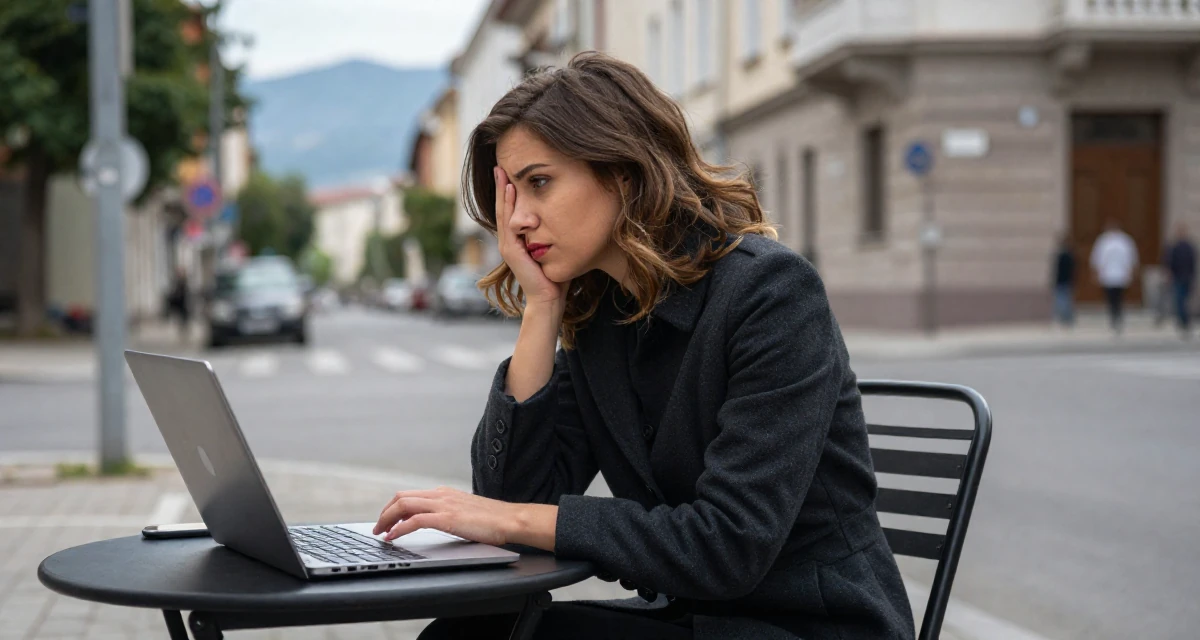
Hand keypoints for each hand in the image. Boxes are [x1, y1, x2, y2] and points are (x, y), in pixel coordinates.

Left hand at [372, 486, 558, 550]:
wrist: (510, 519)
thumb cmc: (492, 520)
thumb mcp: (465, 512)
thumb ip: (449, 513)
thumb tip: (434, 523)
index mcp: (444, 493)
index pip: (410, 495)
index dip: (393, 508)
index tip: (386, 521)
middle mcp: (441, 495)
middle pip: (401, 497)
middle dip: (384, 512)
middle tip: (378, 528)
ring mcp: (443, 505)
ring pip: (403, 505)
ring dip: (386, 519)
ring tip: (380, 533)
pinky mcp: (447, 518)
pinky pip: (414, 521)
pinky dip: (399, 529)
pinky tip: (394, 538)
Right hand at [494, 166, 566, 308]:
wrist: (550, 300)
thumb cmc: (556, 279)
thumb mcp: (555, 250)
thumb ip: (556, 236)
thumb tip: (571, 219)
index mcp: (518, 241)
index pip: (511, 212)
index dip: (509, 193)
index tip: (510, 174)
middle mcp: (509, 242)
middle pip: (502, 208)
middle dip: (500, 186)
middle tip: (498, 165)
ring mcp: (508, 246)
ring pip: (503, 212)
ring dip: (501, 191)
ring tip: (501, 172)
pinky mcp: (512, 251)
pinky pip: (509, 223)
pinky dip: (508, 205)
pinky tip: (511, 190)